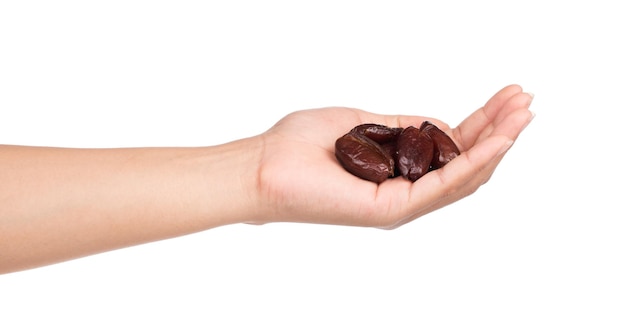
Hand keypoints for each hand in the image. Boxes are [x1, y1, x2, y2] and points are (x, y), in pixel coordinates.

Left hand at [252, 84, 533, 227]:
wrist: (262, 166)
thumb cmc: (301, 146)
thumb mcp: (365, 123)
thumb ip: (404, 126)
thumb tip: (441, 121)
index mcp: (398, 172)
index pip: (451, 149)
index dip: (482, 122)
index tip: (507, 96)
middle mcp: (404, 192)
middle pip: (465, 164)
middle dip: (499, 131)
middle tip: (527, 102)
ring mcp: (399, 203)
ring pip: (462, 177)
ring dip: (496, 144)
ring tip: (523, 115)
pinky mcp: (390, 209)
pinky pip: (442, 185)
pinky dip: (473, 161)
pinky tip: (497, 140)